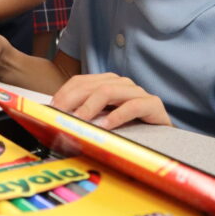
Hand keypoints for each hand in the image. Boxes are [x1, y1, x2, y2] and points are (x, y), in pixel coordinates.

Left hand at [51, 73, 171, 129]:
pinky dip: (117, 116)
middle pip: (90, 86)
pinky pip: (132, 106)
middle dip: (72, 100)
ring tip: (80, 120)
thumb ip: (85, 113)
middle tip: (60, 115)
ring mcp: (137, 91)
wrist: (163, 133)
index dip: (63, 93)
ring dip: (90, 107)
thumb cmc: (130, 126)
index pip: (79, 81)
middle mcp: (121, 82)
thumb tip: (58, 118)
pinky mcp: (153, 104)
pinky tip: (106, 125)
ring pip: (108, 91)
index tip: (51, 108)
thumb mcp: (103, 117)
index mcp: (107, 81)